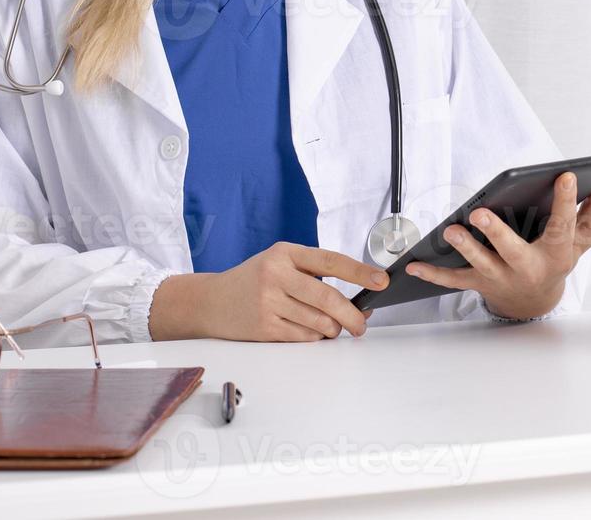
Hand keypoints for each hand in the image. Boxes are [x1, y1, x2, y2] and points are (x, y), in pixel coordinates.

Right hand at [149, 243, 386, 341]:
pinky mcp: (264, 327)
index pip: (330, 261)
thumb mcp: (279, 262)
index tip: (381, 280)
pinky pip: (304, 337)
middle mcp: (276, 274)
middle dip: (352, 315)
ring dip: (333, 329)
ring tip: (331, 327)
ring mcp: (268, 302)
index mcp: (285, 253)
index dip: (359, 272)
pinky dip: (314, 338)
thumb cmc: (253, 280)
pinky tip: (310, 332)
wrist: (210, 301)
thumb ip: (313, 275)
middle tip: (361, 325)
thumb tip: (358, 298)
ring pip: (319, 322)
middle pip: (328, 298)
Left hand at [405, 171, 590, 320]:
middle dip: (497, 233)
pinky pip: (454, 281)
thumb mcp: (581, 240)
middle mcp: (528, 268)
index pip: (562, 225)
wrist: (535, 301)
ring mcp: (501, 278)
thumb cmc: (557, 259)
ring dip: (465, 249)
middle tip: (480, 212)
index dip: (566, 201)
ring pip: (481, 265)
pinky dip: (433, 274)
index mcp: (556, 254)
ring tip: (450, 231)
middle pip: (513, 251)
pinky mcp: (479, 284)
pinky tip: (414, 265)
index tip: (565, 174)